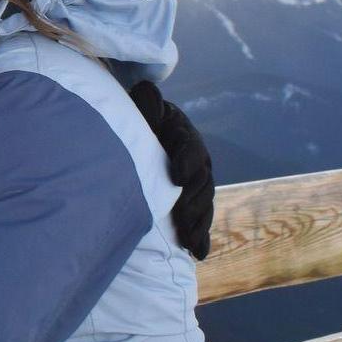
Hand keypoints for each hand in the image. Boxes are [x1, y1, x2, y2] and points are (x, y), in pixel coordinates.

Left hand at [129, 82, 213, 260]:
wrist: (140, 141)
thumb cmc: (138, 124)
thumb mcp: (142, 113)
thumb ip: (145, 105)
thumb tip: (145, 88)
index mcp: (183, 136)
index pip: (190, 147)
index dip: (186, 160)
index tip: (177, 175)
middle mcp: (196, 160)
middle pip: (201, 181)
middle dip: (193, 200)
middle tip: (183, 216)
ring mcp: (197, 184)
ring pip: (203, 204)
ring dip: (197, 223)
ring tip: (188, 240)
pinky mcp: (193, 204)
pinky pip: (201, 221)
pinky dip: (201, 237)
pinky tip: (199, 253)